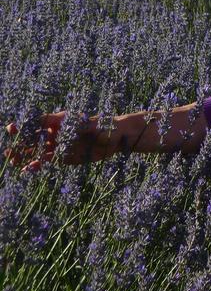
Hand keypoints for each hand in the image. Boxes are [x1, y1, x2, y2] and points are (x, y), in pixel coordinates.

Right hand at [4, 113, 118, 169]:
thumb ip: (76, 128)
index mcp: (62, 121)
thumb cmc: (106, 125)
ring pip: (40, 151)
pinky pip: (50, 161)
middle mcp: (59, 133)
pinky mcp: (67, 157)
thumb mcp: (91, 125)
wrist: (120, 138)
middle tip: (9, 151)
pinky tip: (28, 169)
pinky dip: (39, 165)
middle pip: (35, 138)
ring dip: (26, 156)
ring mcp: (61, 145)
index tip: (12, 129)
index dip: (25, 125)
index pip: (39, 122)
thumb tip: (63, 129)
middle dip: (21, 144)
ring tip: (13, 161)